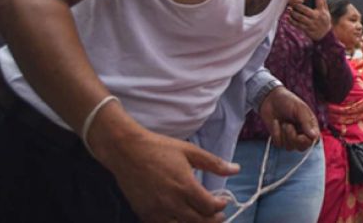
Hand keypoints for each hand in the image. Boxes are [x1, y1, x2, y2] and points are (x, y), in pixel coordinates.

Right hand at [94, 122, 235, 222]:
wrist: (126, 150)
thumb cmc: (158, 147)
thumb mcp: (188, 150)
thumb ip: (213, 163)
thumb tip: (236, 169)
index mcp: (186, 186)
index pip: (211, 207)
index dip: (221, 206)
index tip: (222, 201)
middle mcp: (173, 202)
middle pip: (200, 222)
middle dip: (213, 220)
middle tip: (217, 215)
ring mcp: (158, 211)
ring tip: (201, 218)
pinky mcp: (146, 214)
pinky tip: (180, 218)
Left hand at [258, 86, 319, 150]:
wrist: (270, 98)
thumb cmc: (287, 101)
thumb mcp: (299, 109)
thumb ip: (306, 122)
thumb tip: (314, 137)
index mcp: (310, 126)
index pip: (313, 141)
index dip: (307, 141)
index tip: (300, 135)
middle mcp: (302, 134)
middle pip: (301, 147)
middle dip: (293, 137)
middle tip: (288, 125)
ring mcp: (290, 137)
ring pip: (289, 147)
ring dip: (283, 134)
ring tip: (283, 122)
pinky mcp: (279, 138)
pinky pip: (278, 144)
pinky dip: (276, 133)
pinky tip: (275, 122)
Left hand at [286, 0, 331, 40]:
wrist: (325, 35)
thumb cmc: (324, 20)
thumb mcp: (326, 11)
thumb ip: (322, 2)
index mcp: (321, 11)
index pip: (319, 0)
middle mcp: (316, 17)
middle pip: (305, 10)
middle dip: (297, 5)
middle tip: (291, 0)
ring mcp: (311, 24)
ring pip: (300, 18)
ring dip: (293, 13)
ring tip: (289, 9)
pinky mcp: (307, 29)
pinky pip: (298, 25)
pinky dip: (292, 21)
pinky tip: (288, 17)